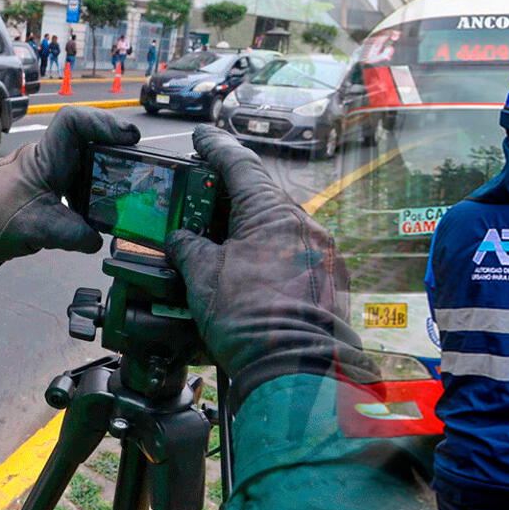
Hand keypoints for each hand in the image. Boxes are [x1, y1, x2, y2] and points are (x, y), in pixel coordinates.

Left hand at [0, 107, 139, 273]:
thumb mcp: (38, 231)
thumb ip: (74, 235)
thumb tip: (99, 240)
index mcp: (44, 159)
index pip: (73, 123)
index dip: (103, 122)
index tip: (128, 137)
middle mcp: (48, 158)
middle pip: (88, 136)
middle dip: (116, 143)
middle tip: (139, 158)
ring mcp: (49, 171)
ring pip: (86, 155)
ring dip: (109, 164)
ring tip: (129, 179)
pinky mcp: (50, 187)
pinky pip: (80, 176)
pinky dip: (98, 185)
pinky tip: (106, 204)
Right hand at [165, 125, 375, 411]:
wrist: (297, 371)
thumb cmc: (251, 321)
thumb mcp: (204, 278)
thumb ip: (190, 248)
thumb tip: (183, 240)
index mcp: (274, 213)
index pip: (240, 166)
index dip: (215, 148)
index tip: (200, 138)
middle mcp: (303, 225)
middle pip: (260, 197)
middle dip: (227, 196)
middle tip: (197, 197)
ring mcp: (319, 253)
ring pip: (276, 227)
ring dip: (245, 229)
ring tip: (214, 240)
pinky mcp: (326, 280)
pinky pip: (290, 253)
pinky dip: (264, 254)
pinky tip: (243, 270)